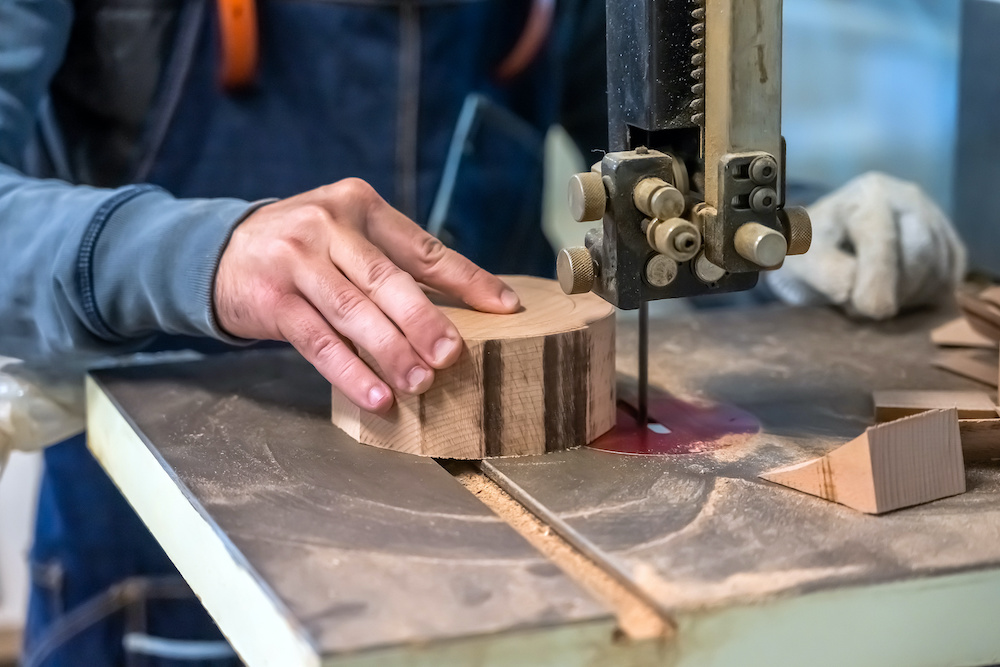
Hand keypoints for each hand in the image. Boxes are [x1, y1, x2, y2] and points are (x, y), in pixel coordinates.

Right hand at [214, 179, 520, 411]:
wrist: (219, 251)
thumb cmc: (305, 250)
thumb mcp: (347, 236)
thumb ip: (394, 262)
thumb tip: (466, 305)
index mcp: (360, 205)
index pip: (424, 248)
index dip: (468, 280)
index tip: (505, 307)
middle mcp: (328, 225)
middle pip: (387, 279)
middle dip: (425, 321)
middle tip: (454, 356)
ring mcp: (296, 261)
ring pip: (354, 312)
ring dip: (391, 352)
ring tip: (422, 384)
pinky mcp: (271, 299)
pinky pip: (319, 342)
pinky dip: (350, 372)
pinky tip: (377, 395)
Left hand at [767, 172, 965, 318]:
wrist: (824, 249)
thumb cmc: (810, 251)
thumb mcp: (805, 260)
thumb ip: (828, 273)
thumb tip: (856, 289)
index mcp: (868, 195)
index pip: (883, 238)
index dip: (879, 278)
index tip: (871, 311)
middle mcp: (908, 198)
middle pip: (920, 252)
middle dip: (894, 290)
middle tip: (864, 309)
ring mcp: (934, 219)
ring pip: (940, 269)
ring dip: (909, 298)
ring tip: (874, 301)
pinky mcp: (948, 244)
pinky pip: (950, 279)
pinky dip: (926, 298)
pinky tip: (897, 299)